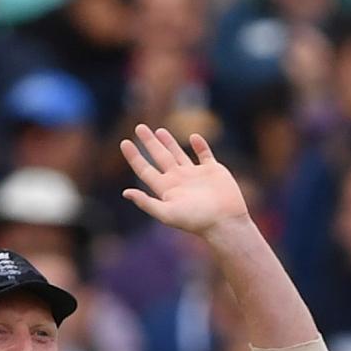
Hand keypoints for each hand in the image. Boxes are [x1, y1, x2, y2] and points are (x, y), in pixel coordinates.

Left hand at [119, 124, 249, 238]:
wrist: (226, 223)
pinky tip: (194, 137)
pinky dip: (200, 145)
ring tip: (159, 131)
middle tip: (139, 127)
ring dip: (169, 142)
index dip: (134, 157)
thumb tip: (125, 193)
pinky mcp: (214, 171)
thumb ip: (146, 203)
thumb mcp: (167, 214)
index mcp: (167, 189)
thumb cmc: (197, 221)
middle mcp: (179, 180)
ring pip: (179, 154)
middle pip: (160, 157)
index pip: (145, 170)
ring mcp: (196, 175)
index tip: (124, 142)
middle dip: (149, 143)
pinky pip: (205, 155)